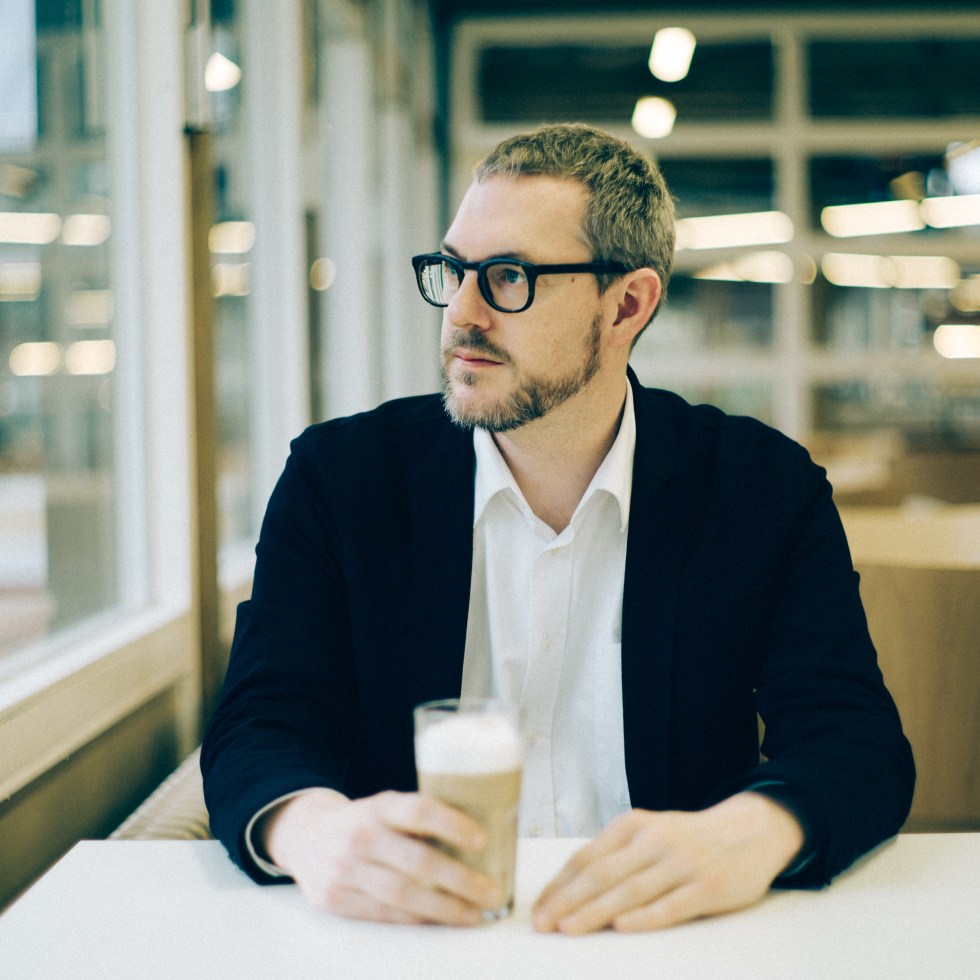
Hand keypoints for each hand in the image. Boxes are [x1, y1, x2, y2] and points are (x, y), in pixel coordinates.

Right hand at [261, 788, 502, 924]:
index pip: (419, 811)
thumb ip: (420, 819)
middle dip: (460, 880)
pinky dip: (417, 920)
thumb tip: (479, 838)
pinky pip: (384, 914)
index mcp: (378, 806)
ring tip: (474, 914)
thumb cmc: (364, 822)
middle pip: (417, 861)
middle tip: (492, 891)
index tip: (483, 840)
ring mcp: (345, 870)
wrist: (304, 836)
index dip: (452, 824)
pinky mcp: (336, 900)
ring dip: (444, 908)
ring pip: (402, 894)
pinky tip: (441, 921)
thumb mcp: (386, 806)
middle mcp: (360, 836)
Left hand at [531, 792, 803, 935]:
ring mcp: (681, 862)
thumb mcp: (648, 834)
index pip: (586, 857)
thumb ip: (615, 856)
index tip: (538, 909)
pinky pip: (670, 904)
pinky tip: (622, 927)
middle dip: (567, 901)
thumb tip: (569, 889)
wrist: (749, 831)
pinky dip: (644, 917)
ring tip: (569, 929)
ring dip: (595, 911)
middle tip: (542, 925)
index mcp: (632, 825)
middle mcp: (653, 840)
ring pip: (630, 890)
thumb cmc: (687, 839)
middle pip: (602, 874)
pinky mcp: (707, 886)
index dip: (558, 885)